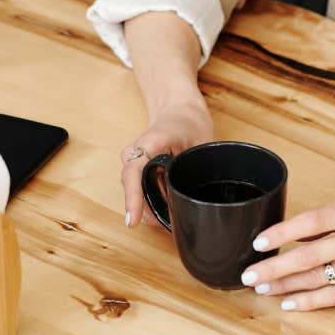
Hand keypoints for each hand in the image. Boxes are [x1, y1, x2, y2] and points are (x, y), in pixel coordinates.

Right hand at [119, 99, 215, 229]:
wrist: (178, 111)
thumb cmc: (190, 123)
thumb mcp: (202, 142)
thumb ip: (199, 168)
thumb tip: (202, 199)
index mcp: (150, 142)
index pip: (134, 172)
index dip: (133, 198)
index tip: (132, 220)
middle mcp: (134, 154)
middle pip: (135, 191)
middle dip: (152, 213)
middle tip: (176, 223)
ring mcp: (132, 163)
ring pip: (137, 196)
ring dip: (155, 209)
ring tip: (178, 210)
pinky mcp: (135, 171)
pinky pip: (141, 193)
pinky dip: (155, 203)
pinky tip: (170, 204)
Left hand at [241, 197, 334, 309]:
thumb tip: (300, 232)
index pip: (309, 222)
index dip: (279, 233)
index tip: (257, 242)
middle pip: (306, 255)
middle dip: (273, 266)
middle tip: (248, 274)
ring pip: (317, 278)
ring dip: (285, 285)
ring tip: (262, 289)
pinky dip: (311, 301)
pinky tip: (291, 303)